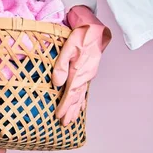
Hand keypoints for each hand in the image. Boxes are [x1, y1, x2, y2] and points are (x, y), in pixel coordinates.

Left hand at [52, 6, 110, 125]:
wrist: (95, 28)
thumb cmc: (80, 36)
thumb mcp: (68, 48)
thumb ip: (61, 66)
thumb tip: (57, 83)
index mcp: (80, 71)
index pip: (71, 93)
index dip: (65, 106)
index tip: (58, 116)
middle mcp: (86, 76)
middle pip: (77, 98)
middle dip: (70, 112)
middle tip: (64, 124)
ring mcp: (89, 74)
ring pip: (81, 95)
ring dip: (76, 108)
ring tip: (71, 119)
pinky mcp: (89, 71)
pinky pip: (84, 89)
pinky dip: (81, 99)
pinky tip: (80, 105)